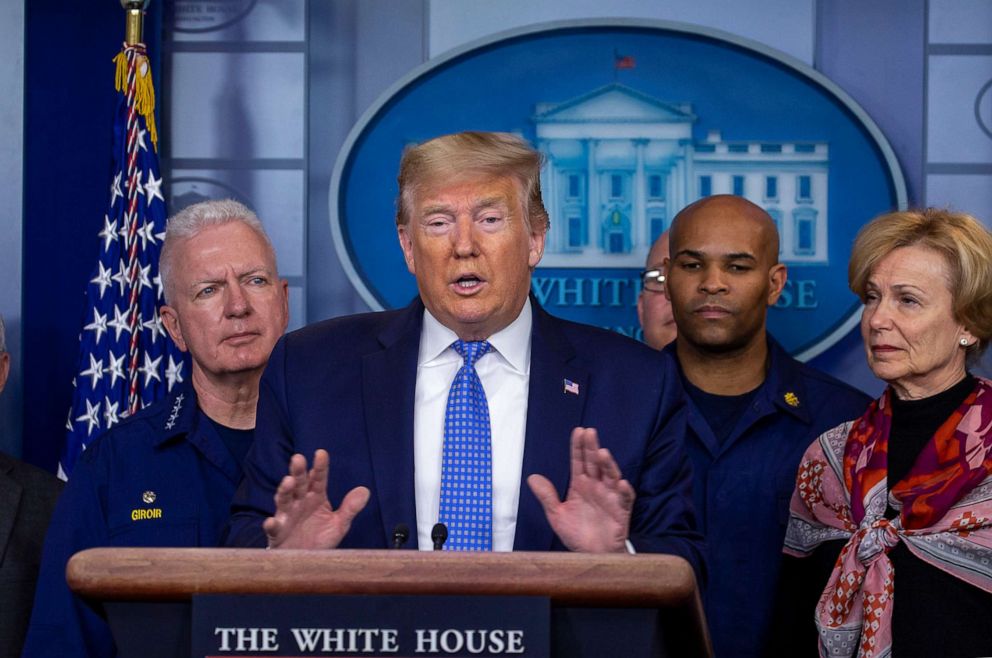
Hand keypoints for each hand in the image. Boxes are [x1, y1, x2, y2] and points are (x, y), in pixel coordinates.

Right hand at [262, 449, 369, 548]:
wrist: (305, 562)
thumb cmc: (320, 539)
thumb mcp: (339, 524)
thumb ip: (350, 508)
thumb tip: (365, 490)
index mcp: (316, 497)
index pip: (319, 479)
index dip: (320, 467)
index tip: (321, 454)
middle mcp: (300, 502)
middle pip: (299, 484)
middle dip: (298, 472)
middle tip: (298, 458)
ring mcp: (287, 516)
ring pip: (284, 500)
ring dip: (284, 490)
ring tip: (288, 482)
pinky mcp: (278, 532)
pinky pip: (273, 527)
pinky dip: (271, 524)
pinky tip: (271, 522)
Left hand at [527, 427, 634, 552]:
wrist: (592, 556)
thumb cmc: (578, 534)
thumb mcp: (557, 515)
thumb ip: (547, 496)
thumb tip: (532, 478)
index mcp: (581, 485)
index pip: (579, 462)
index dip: (578, 447)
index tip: (578, 431)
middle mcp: (596, 487)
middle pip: (595, 463)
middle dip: (592, 448)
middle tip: (589, 432)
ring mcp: (610, 497)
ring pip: (611, 476)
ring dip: (608, 465)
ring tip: (602, 453)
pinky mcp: (621, 511)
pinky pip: (625, 499)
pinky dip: (624, 491)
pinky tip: (620, 483)